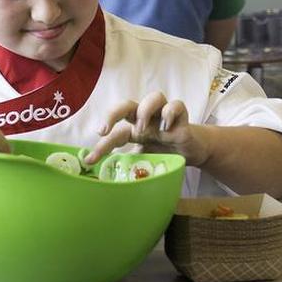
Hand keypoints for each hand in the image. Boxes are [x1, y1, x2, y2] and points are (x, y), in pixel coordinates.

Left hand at [85, 92, 208, 165]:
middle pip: (127, 105)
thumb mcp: (145, 161)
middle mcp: (147, 118)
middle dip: (112, 114)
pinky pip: (177, 105)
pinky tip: (167, 128)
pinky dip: (170, 113)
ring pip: (154, 97)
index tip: (89, 160)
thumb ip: (131, 166)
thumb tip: (112, 185)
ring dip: (145, 110)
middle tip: (104, 131)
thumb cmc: (165, 152)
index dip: (100, 147)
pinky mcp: (183, 117)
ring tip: (143, 129)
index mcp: (134, 129)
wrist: (192, 151)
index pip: (114, 134)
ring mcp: (164, 116)